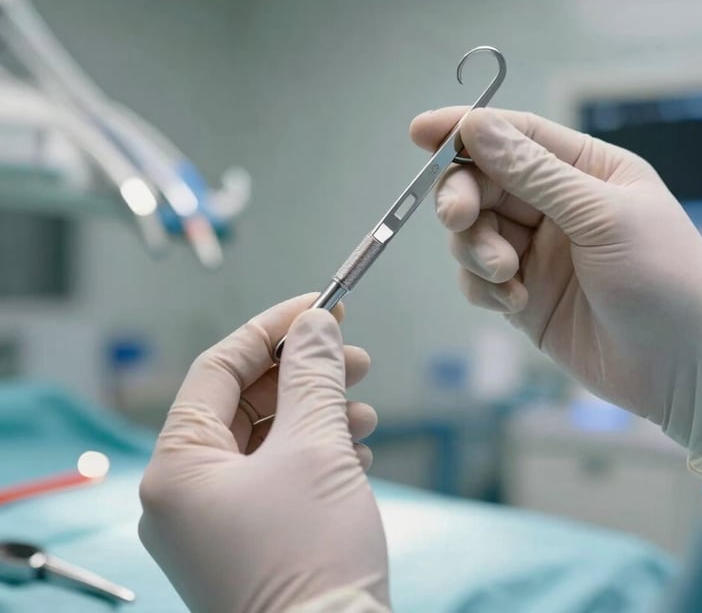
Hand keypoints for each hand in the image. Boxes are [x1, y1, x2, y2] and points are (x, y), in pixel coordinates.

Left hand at [138, 294, 388, 612]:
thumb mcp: (315, 448)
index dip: (272, 329)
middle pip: (245, 402)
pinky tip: (355, 452)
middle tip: (355, 356)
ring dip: (317, 413)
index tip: (320, 306)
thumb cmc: (313, 556)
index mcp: (177, 466)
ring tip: (364, 412)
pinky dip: (316, 452)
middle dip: (303, 374)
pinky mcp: (248, 539)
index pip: (219, 368)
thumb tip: (316, 322)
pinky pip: (277, 474)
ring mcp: (214, 521)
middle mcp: (184, 493)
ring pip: (266, 438)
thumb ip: (312, 374)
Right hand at [411, 107, 701, 477]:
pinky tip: (516, 302)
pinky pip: (477, 278)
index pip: (515, 135)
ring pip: (472, 232)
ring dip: (477, 250)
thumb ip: (535, 173)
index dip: (465, 130)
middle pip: (482, 183)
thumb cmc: (664, 281)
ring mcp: (536, 251)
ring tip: (506, 275)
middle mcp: (555, 205)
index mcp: (585, 170)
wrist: (684, 371)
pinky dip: (485, 288)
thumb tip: (478, 126)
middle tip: (459, 219)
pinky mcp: (521, 292)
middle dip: (463, 199)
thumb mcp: (602, 216)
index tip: (422, 132)